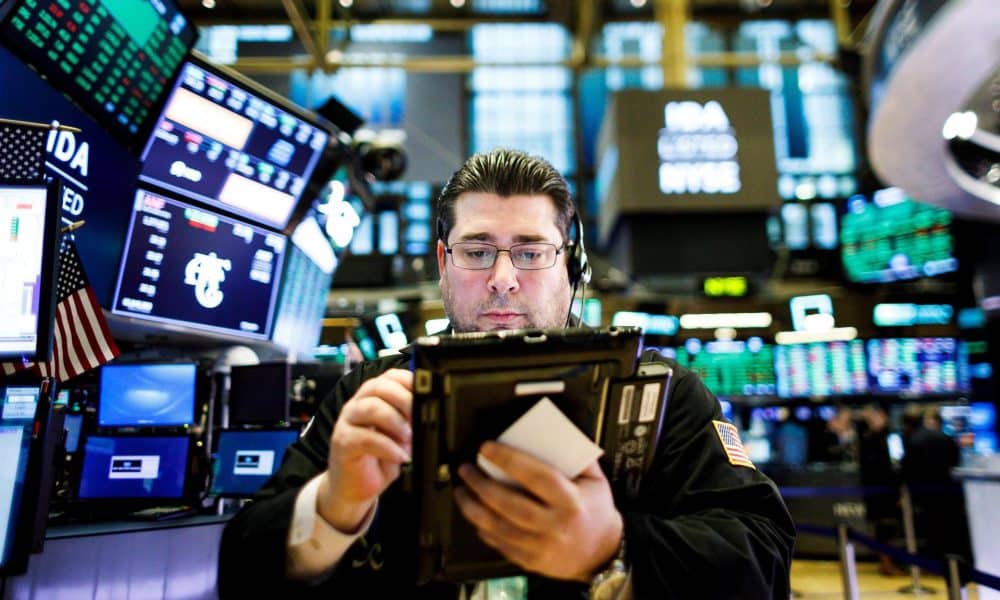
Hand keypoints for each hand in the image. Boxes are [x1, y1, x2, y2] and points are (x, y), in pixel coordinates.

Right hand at [317, 368, 412, 531]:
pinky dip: (387, 446)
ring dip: (395, 421)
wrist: (355, 487)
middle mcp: (358, 403)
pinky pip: (365, 437)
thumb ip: (411, 422)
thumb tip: (433, 415)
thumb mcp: (401, 437)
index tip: (427, 396)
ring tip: (408, 438)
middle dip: (405, 400)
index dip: (410, 382)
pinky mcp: (343, 441)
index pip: (391, 376)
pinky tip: (399, 456)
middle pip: (379, 386)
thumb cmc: (380, 458)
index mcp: (374, 396)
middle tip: (419, 418)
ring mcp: (348, 421)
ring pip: (371, 407)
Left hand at [454, 442, 622, 581]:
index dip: (509, 460)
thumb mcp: (596, 481)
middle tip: (467, 469)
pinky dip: (483, 528)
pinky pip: (500, 544)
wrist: (602, 553)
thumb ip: (578, 458)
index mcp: (571, 501)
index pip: (536, 477)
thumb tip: (554, 434)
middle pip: (509, 503)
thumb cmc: (596, 513)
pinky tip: (475, 514)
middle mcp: (555, 525)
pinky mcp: (531, 561)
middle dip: (481, 484)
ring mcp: (541, 546)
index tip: (488, 448)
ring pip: (498, 527)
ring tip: (462, 491)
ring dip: (473, 507)